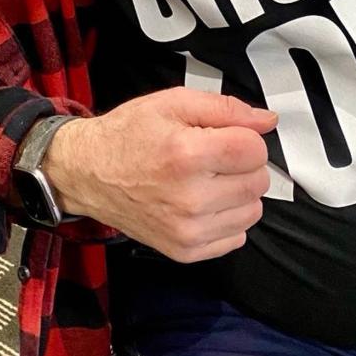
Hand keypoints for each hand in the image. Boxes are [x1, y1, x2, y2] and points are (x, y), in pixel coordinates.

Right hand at [43, 88, 275, 262]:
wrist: (88, 174)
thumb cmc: (129, 135)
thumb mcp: (172, 103)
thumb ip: (225, 108)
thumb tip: (268, 121)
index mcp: (187, 154)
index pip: (255, 150)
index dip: (244, 137)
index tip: (223, 135)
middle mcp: (190, 198)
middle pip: (258, 181)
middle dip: (242, 163)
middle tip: (211, 156)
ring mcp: (189, 230)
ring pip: (253, 211)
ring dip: (237, 192)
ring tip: (207, 179)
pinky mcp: (186, 251)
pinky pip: (236, 236)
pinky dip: (226, 218)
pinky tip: (202, 202)